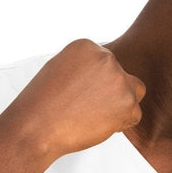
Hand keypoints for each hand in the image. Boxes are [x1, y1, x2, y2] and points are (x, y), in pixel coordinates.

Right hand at [8, 39, 145, 159]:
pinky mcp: (127, 102)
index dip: (98, 84)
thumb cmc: (41, 105)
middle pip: (122, 77)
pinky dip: (120, 124)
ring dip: (120, 107)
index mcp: (87, 47)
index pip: (106, 64)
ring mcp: (118, 79)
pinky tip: (98, 126)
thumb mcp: (59, 70)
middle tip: (88, 110)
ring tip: (94, 118)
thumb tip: (99, 78)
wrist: (36, 126)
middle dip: (110, 94)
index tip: (82, 96)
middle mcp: (105, 58)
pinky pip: (135, 115)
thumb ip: (83, 68)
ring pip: (133, 94)